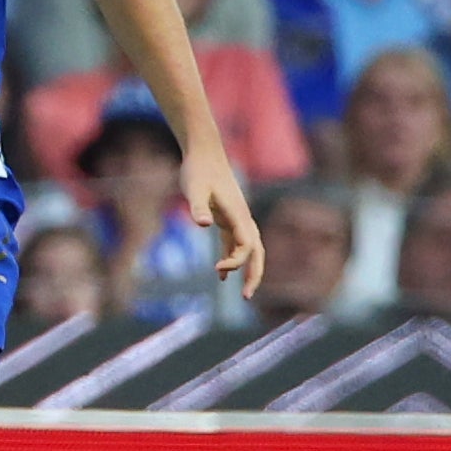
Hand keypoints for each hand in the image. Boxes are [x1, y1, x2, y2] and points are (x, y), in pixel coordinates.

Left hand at [182, 148, 262, 298]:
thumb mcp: (193, 189)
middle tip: (247, 297)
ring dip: (247, 269)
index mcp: (238, 214)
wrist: (203, 153)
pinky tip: (221, 273)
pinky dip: (232, 258)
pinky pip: (235, 243)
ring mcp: (237, 218)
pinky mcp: (228, 217)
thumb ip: (197, 206)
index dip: (236, 261)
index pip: (246, 245)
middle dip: (254, 274)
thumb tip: (203, 223)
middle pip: (257, 252)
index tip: (218, 270)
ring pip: (249, 249)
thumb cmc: (198, 170)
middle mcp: (243, 218)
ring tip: (243, 293)